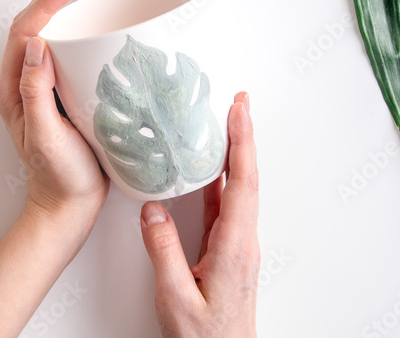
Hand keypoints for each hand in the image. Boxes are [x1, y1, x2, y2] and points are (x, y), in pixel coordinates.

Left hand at [0, 0, 109, 242]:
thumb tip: (37, 43)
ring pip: (46, 31)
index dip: (48, 3)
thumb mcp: (45, 135)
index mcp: (12, 89)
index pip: (26, 32)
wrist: (68, 205)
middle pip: (33, 23)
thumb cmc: (58, 176)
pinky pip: (63, 48)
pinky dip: (74, 25)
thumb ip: (36, 91)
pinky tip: (90, 16)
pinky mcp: (60, 90)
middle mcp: (22, 81)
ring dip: (61, 3)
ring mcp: (41, 85)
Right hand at [140, 92, 258, 336]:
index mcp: (234, 247)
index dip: (242, 143)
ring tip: (226, 123)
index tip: (239, 111)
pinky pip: (226, 205)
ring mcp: (237, 245)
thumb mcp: (175, 297)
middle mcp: (242, 241)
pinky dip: (221, 177)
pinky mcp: (228, 251)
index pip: (242, 183)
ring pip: (238, 189)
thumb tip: (153, 208)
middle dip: (243, 135)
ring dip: (234, 153)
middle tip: (238, 101)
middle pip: (246, 177)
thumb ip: (163, 251)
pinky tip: (210, 167)